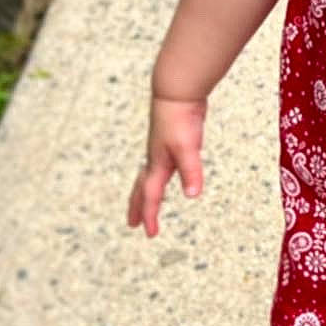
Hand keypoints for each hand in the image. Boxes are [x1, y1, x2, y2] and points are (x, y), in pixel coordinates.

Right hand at [127, 96, 207, 237]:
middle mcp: (156, 158)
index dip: (151, 215)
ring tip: (146, 199)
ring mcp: (162, 148)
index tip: (150, 234)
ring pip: (149, 175)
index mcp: (158, 164)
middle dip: (138, 206)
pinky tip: (167, 169)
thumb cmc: (180, 117)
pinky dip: (158, 173)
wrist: (177, 90)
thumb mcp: (188, 147)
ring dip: (145, 190)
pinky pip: (160, 164)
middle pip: (142, 188)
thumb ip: (191, 171)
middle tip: (133, 223)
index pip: (151, 196)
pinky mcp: (170, 139)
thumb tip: (192, 196)